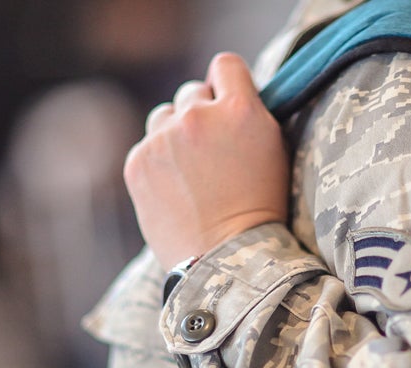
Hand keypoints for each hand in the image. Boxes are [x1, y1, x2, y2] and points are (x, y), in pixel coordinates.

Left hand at [124, 52, 288, 269]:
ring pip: (165, 115)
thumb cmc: (260, 210)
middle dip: (202, 115)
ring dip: (176, 133)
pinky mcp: (137, 161)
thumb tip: (226, 94)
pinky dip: (158, 162)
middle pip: (192, 91)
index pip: (225, 64)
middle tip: (213, 153)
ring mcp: (163, 139)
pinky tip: (176, 188)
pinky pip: (147, 145)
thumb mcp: (273, 151)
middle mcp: (198, 116)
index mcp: (240, 110)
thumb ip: (248, 113)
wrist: (225, 260)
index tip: (228, 104)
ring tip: (192, 172)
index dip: (227, 83)